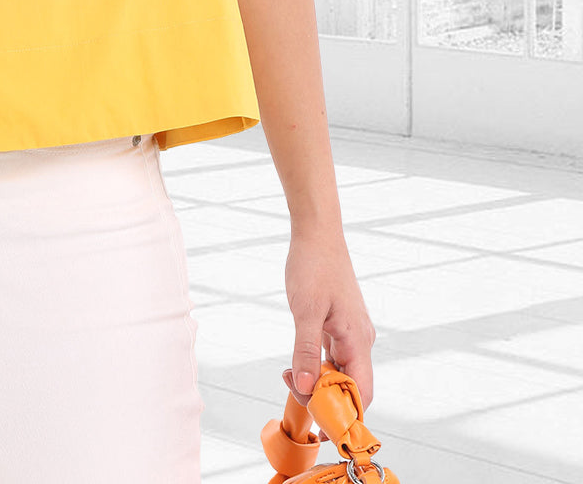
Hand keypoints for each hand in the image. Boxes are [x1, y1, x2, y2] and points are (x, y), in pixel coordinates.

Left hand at [282, 228, 375, 441]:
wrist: (316, 233)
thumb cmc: (314, 265)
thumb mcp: (305, 310)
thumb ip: (305, 351)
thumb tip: (305, 388)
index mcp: (358, 340)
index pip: (361, 394)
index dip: (343, 413)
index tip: (317, 419)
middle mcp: (359, 341)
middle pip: (349, 387)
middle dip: (323, 397)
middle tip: (291, 387)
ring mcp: (350, 333)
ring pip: (339, 373)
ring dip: (316, 382)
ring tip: (289, 375)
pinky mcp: (339, 325)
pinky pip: (332, 357)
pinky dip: (316, 366)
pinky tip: (297, 363)